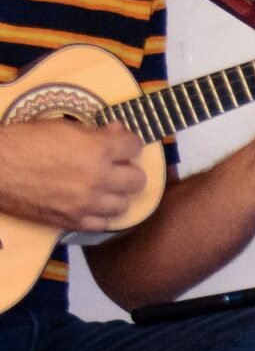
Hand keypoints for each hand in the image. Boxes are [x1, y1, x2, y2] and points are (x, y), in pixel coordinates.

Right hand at [0, 119, 147, 230]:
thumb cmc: (21, 141)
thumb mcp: (59, 126)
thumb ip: (93, 133)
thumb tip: (117, 132)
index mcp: (96, 150)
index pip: (135, 147)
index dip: (128, 143)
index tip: (120, 144)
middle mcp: (98, 179)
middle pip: (137, 180)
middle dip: (127, 169)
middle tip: (113, 166)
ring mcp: (87, 204)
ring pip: (124, 205)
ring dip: (115, 194)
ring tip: (101, 186)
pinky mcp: (73, 221)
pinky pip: (103, 223)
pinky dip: (99, 213)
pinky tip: (90, 203)